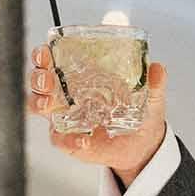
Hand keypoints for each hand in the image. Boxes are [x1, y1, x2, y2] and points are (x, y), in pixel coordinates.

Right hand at [27, 44, 169, 184]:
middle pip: (39, 81)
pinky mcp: (70, 140)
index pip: (53, 59)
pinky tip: (83, 140)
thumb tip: (158, 68)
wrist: (142, 143)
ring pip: (38, 107)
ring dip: (39, 103)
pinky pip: (60, 139)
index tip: (46, 52)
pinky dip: (69, 140)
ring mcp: (66, 117)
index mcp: (81, 75)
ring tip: (51, 103)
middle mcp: (67, 94)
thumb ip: (153, 81)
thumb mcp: (148, 94)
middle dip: (37, 77)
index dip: (43, 54)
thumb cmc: (138, 110)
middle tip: (47, 79)